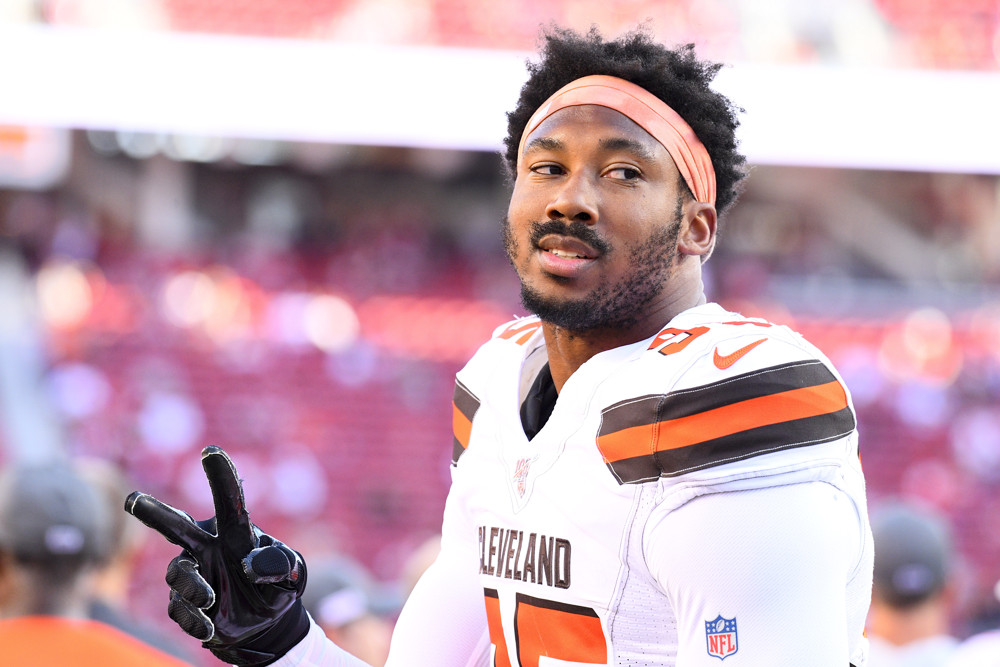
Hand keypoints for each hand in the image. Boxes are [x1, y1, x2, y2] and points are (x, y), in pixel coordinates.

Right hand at [125, 446, 308, 665]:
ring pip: (177, 574)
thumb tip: (253, 565)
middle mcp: (208, 547)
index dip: (221, 476)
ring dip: (193, 587)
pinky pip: (179, 608)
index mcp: (236, 533)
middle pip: (176, 527)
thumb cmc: (278, 586)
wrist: (265, 622)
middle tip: (132, 500)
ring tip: (210, 599)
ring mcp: (194, 574)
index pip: (229, 501)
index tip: (211, 451)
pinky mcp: (185, 603)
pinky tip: (209, 629)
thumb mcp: (292, 574)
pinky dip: (193, 619)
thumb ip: (280, 565)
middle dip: (154, 513)